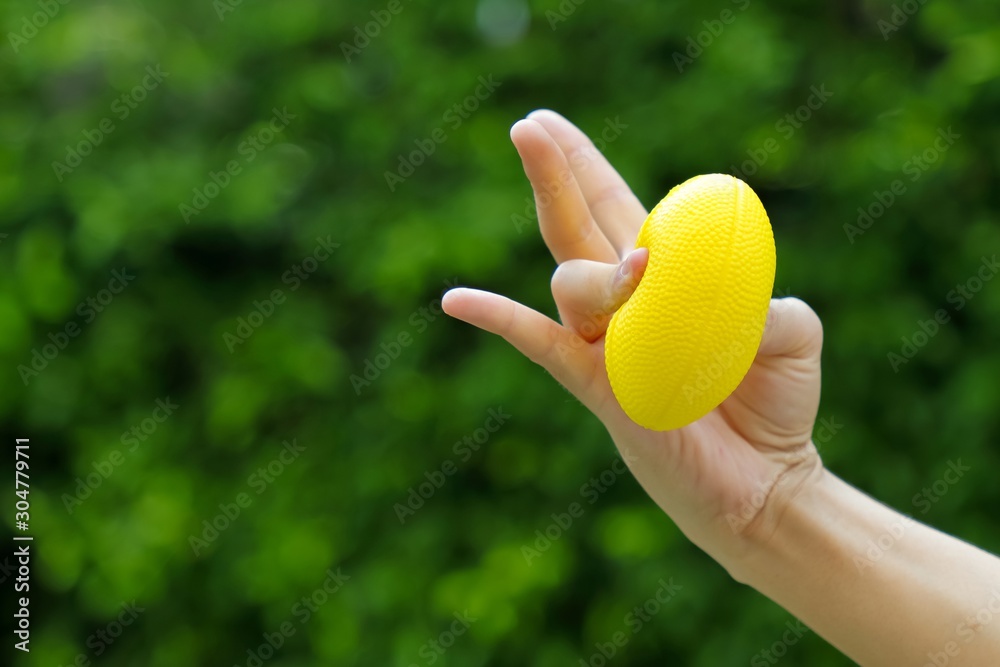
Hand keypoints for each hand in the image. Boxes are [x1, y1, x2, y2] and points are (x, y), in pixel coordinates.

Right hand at [443, 110, 825, 569]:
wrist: (764, 483)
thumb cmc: (775, 403)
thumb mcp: (793, 335)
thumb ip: (773, 305)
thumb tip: (742, 301)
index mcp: (660, 278)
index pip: (611, 207)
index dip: (581, 165)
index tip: (547, 124)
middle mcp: (621, 305)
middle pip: (572, 226)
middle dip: (553, 173)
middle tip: (528, 126)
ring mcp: (602, 344)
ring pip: (572, 284)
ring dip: (598, 273)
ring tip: (642, 275)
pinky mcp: (595, 386)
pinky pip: (538, 345)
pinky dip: (498, 320)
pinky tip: (456, 300)